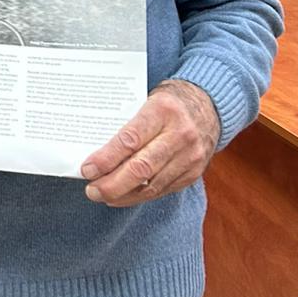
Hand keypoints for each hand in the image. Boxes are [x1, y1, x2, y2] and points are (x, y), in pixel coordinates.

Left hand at [80, 80, 220, 206]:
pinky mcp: (194, 172)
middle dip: (112, 184)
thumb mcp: (148, 100)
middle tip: (92, 190)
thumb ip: (127, 124)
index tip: (87, 169)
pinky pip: (162, 190)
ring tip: (102, 195)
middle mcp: (180, 134)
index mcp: (163, 110)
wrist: (210, 105)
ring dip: (123, 195)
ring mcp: (190, 156)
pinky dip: (140, 195)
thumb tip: (95, 151)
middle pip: (141, 168)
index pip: (130, 140)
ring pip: (152, 185)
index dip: (106, 159)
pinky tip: (123, 196)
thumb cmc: (169, 102)